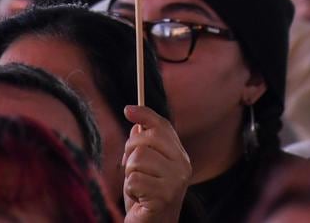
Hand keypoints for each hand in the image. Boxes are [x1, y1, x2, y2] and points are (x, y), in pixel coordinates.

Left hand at [122, 105, 191, 222]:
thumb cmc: (145, 194)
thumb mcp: (143, 164)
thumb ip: (142, 140)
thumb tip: (131, 111)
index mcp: (180, 155)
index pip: (162, 126)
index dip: (144, 115)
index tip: (127, 110)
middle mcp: (183, 166)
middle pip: (145, 140)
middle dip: (129, 153)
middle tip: (131, 169)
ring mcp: (175, 182)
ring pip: (138, 159)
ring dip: (129, 174)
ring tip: (137, 186)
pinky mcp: (164, 197)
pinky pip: (134, 180)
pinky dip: (129, 190)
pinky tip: (138, 198)